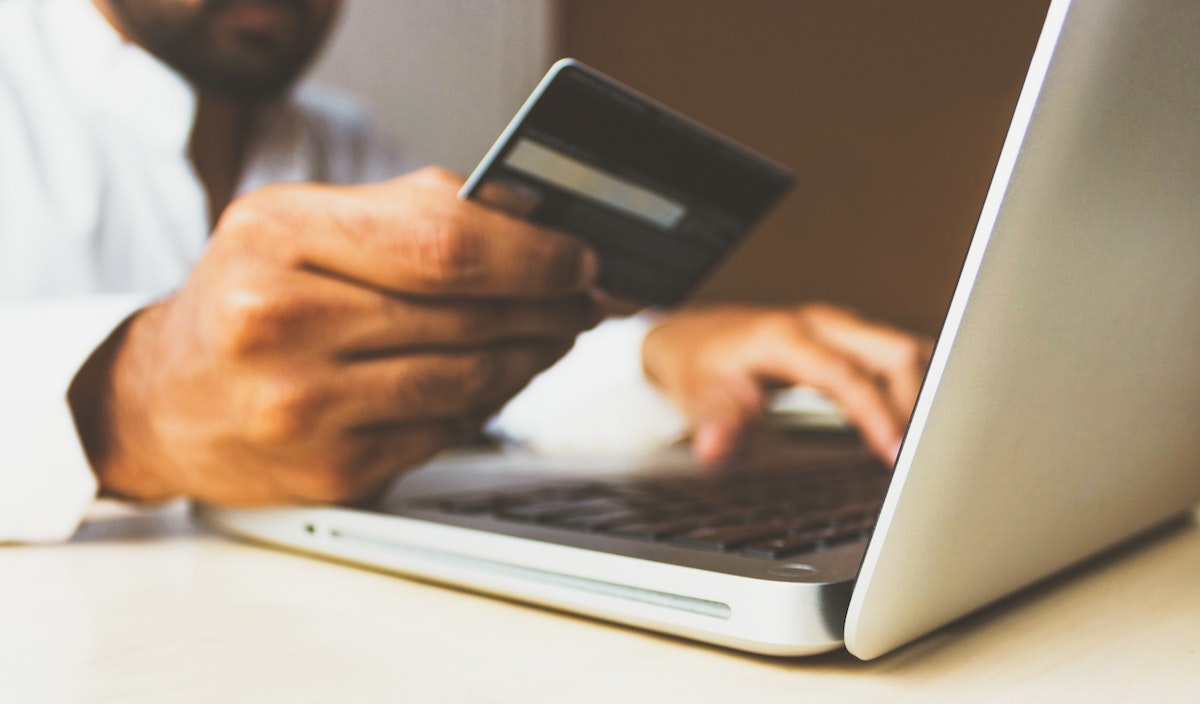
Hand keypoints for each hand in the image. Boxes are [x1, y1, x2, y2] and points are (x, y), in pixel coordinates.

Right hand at [69, 167, 600, 504]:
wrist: (163, 400)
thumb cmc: (245, 298)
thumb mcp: (300, 224)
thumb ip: (410, 212)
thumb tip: (532, 219)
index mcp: (277, 236)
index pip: (443, 243)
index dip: (533, 253)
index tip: (580, 256)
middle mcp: (280, 323)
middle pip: (467, 313)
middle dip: (549, 304)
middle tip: (586, 297)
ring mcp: (303, 407)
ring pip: (468, 379)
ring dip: (532, 355)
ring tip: (555, 333)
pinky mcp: (331, 470)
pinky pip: (446, 430)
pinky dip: (490, 400)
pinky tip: (503, 376)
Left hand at [641, 303, 932, 463]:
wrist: (693, 336)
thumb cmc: (699, 364)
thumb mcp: (698, 394)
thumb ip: (716, 420)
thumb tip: (714, 447)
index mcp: (785, 336)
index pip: (845, 374)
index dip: (875, 413)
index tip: (895, 452)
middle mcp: (820, 324)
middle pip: (894, 351)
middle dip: (918, 402)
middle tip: (926, 456)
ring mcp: (839, 327)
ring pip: (904, 350)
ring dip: (923, 393)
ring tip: (932, 444)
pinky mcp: (849, 338)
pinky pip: (897, 357)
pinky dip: (915, 386)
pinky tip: (919, 422)